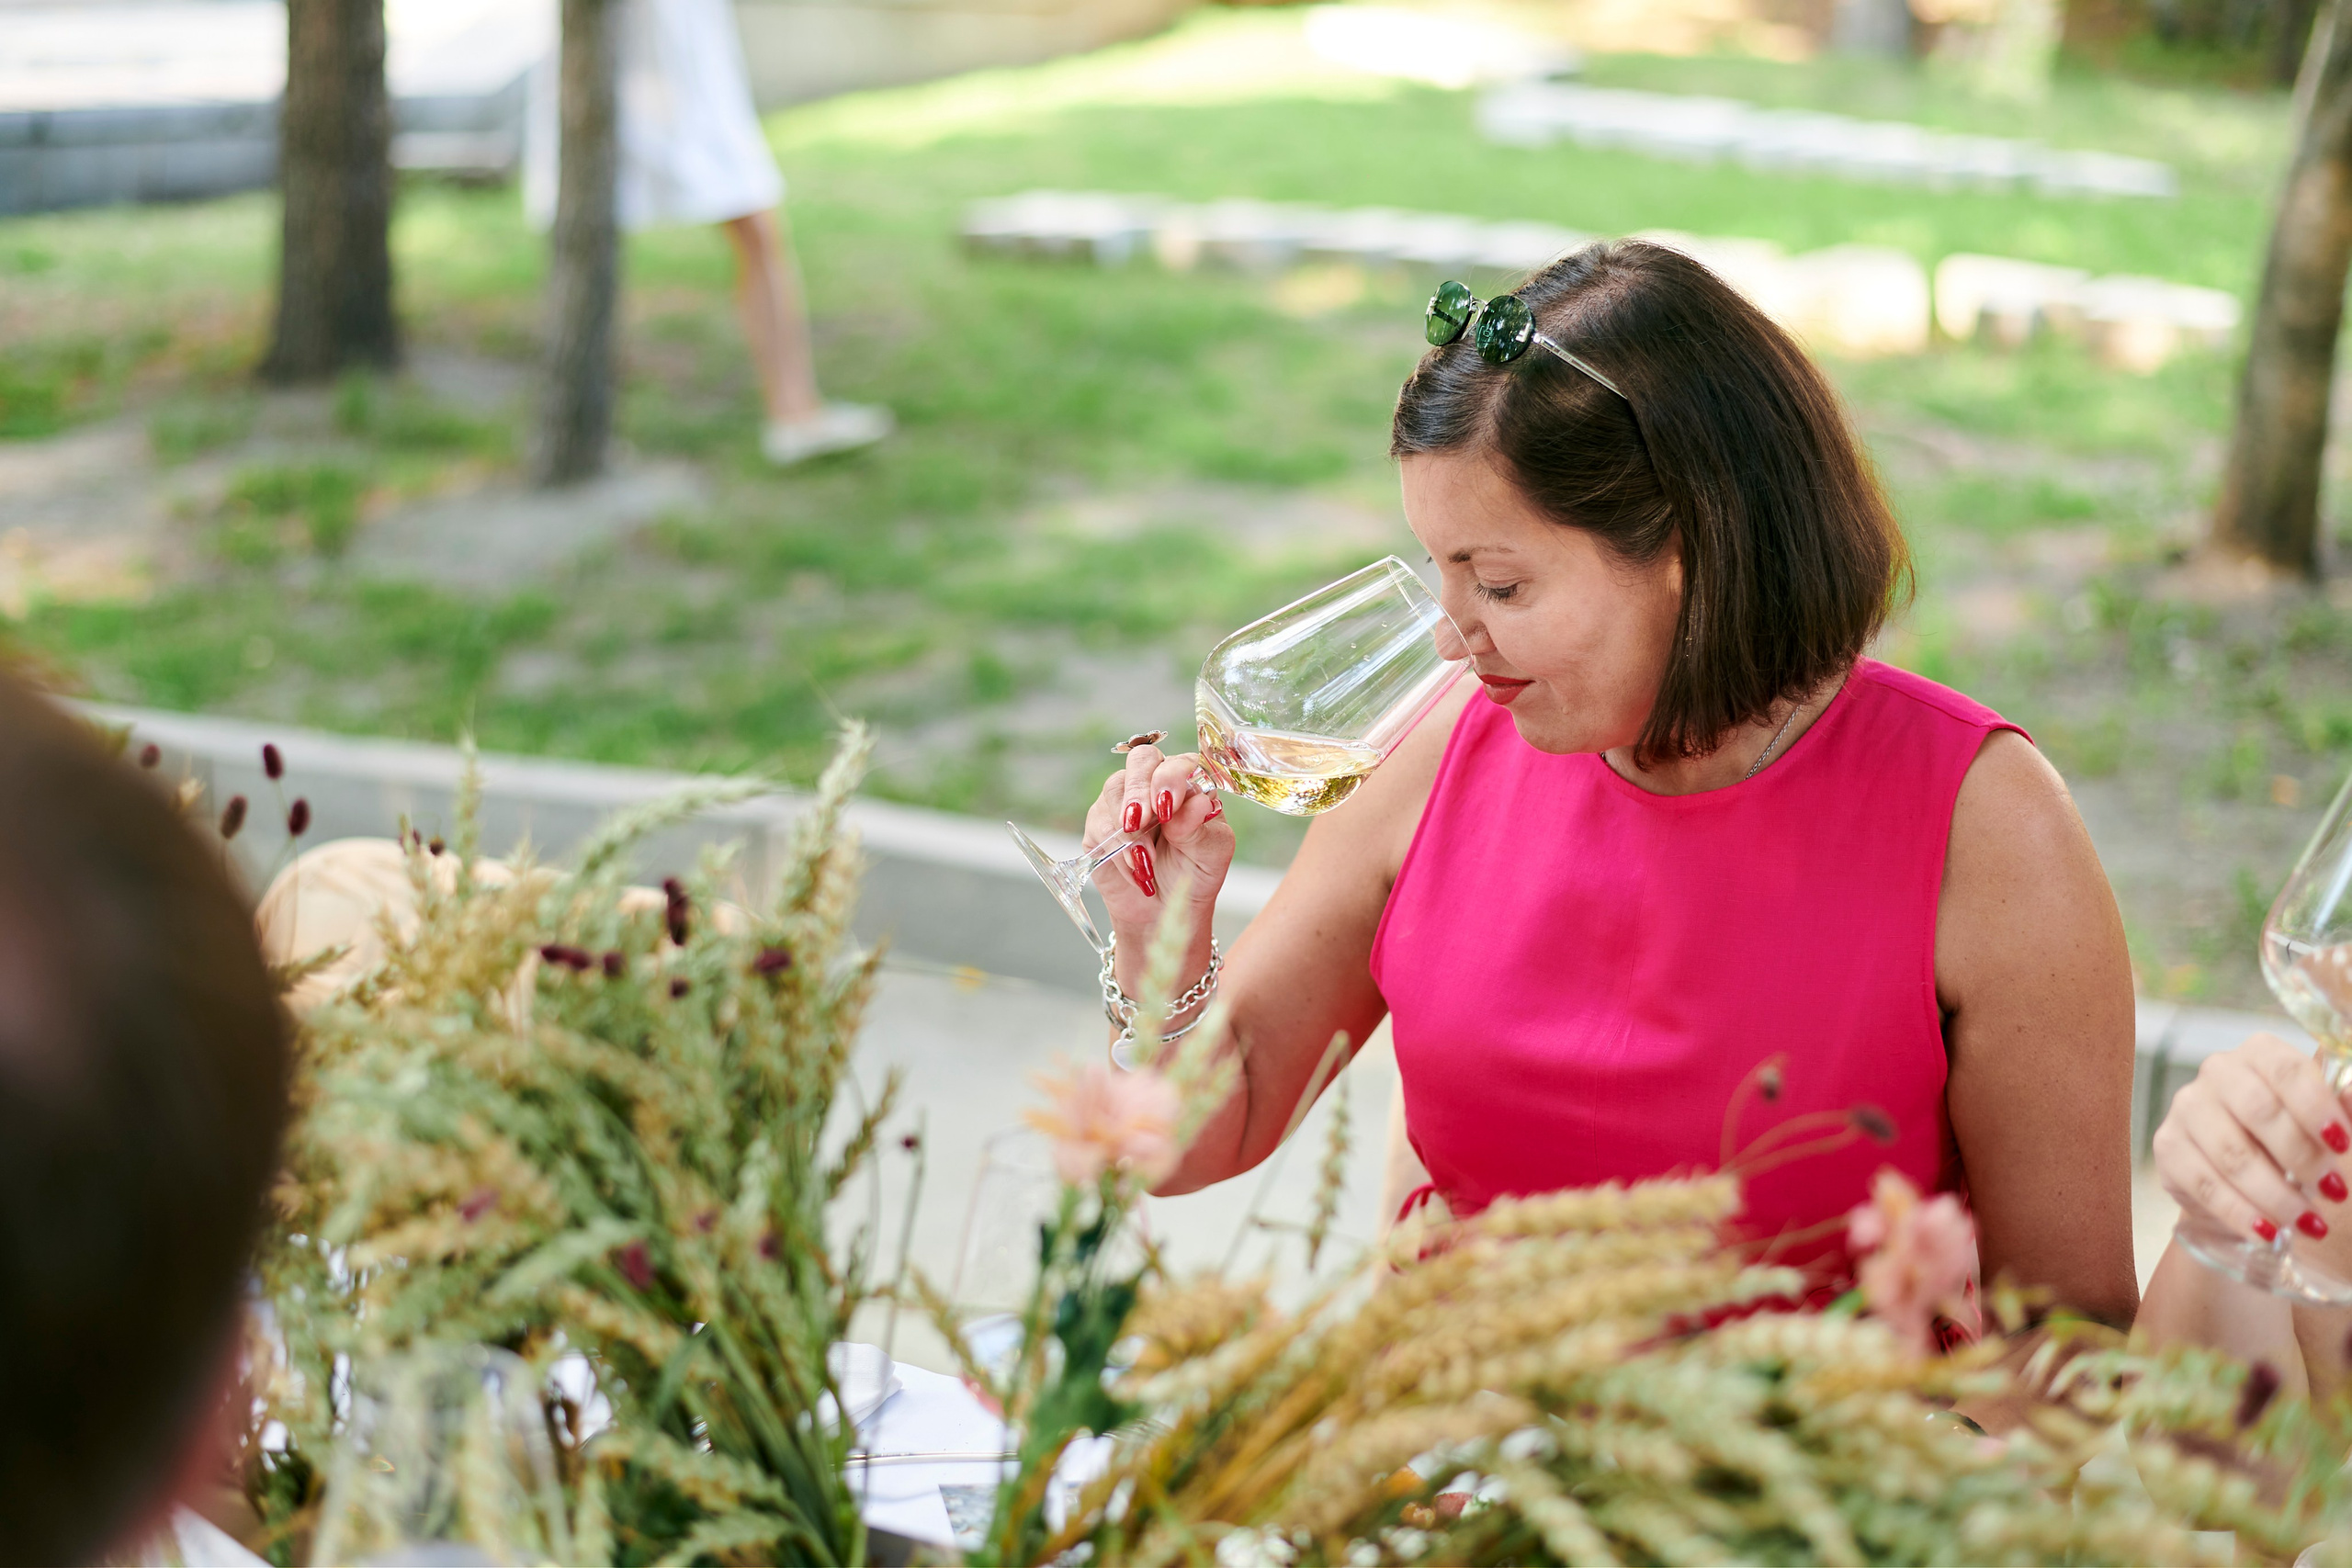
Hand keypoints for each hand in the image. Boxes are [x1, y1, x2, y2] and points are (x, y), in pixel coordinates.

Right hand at [1080, 740, 1233, 965]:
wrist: (1165, 910)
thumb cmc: (1194, 874)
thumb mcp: (1210, 854)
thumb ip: (1199, 827)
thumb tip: (1197, 803)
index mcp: (1190, 783)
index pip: (1179, 762)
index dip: (1170, 778)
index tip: (1168, 807)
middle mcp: (1155, 783)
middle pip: (1140, 760)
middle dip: (1138, 791)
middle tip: (1140, 822)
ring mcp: (1125, 800)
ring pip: (1114, 790)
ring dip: (1128, 831)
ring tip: (1145, 863)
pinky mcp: (1100, 823)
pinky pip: (1099, 824)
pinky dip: (1116, 850)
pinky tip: (1134, 870)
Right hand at [2151, 1032, 2351, 1243]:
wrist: (2244, 1175)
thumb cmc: (2293, 1142)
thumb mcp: (2326, 1128)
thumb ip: (2344, 1112)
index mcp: (2261, 1054)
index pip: (2287, 1070)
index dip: (2317, 1108)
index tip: (2342, 1145)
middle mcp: (2217, 1071)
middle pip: (2258, 1110)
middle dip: (2301, 1157)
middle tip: (2334, 1192)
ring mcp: (2186, 1107)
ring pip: (2232, 1154)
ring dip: (2276, 1195)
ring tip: (2309, 1224)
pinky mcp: (2167, 1146)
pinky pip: (2204, 1184)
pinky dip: (2240, 1213)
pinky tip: (2268, 1232)